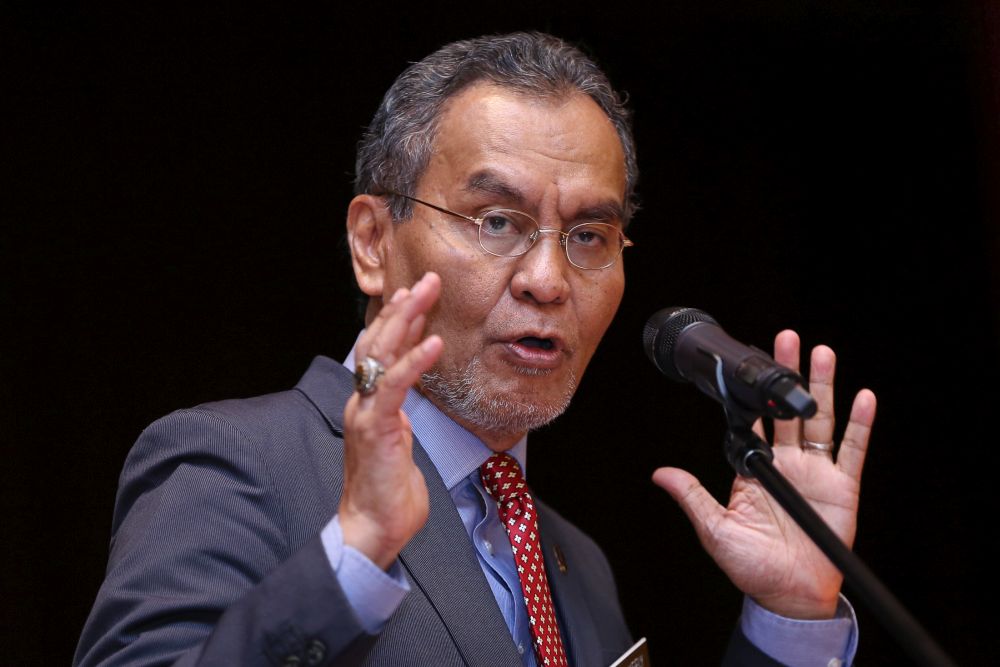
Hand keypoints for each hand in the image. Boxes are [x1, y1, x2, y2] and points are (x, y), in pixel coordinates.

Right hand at [339, 272, 442, 569]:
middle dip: (403, 307)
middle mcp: (362, 401)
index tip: (416, 294)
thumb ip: (401, 413)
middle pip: (379, 341)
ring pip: (382, 353)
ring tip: (426, 293)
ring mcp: (366, 411)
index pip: (381, 351)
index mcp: (369, 403)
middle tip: (427, 279)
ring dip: (406, 319)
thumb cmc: (389, 492)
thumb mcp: (400, 441)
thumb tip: (412, 394)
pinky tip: (433, 342)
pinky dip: (415, 361)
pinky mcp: (376, 427)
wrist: (373, 529)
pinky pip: (395, 385)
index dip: (398, 320)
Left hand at [652, 330, 876, 618]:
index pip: (752, 422)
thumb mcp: (715, 530)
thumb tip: (661, 474)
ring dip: (821, 387)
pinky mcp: (842, 486)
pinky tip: (863, 397)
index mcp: (754, 470)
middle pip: (786, 411)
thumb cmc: (753, 567)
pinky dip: (860, 424)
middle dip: (786, 375)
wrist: (790, 595)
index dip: (751, 396)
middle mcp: (786, 464)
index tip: (748, 367)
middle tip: (786, 340)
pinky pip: (852, 450)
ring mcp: (815, 472)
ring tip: (822, 353)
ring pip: (820, 420)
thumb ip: (693, 497)